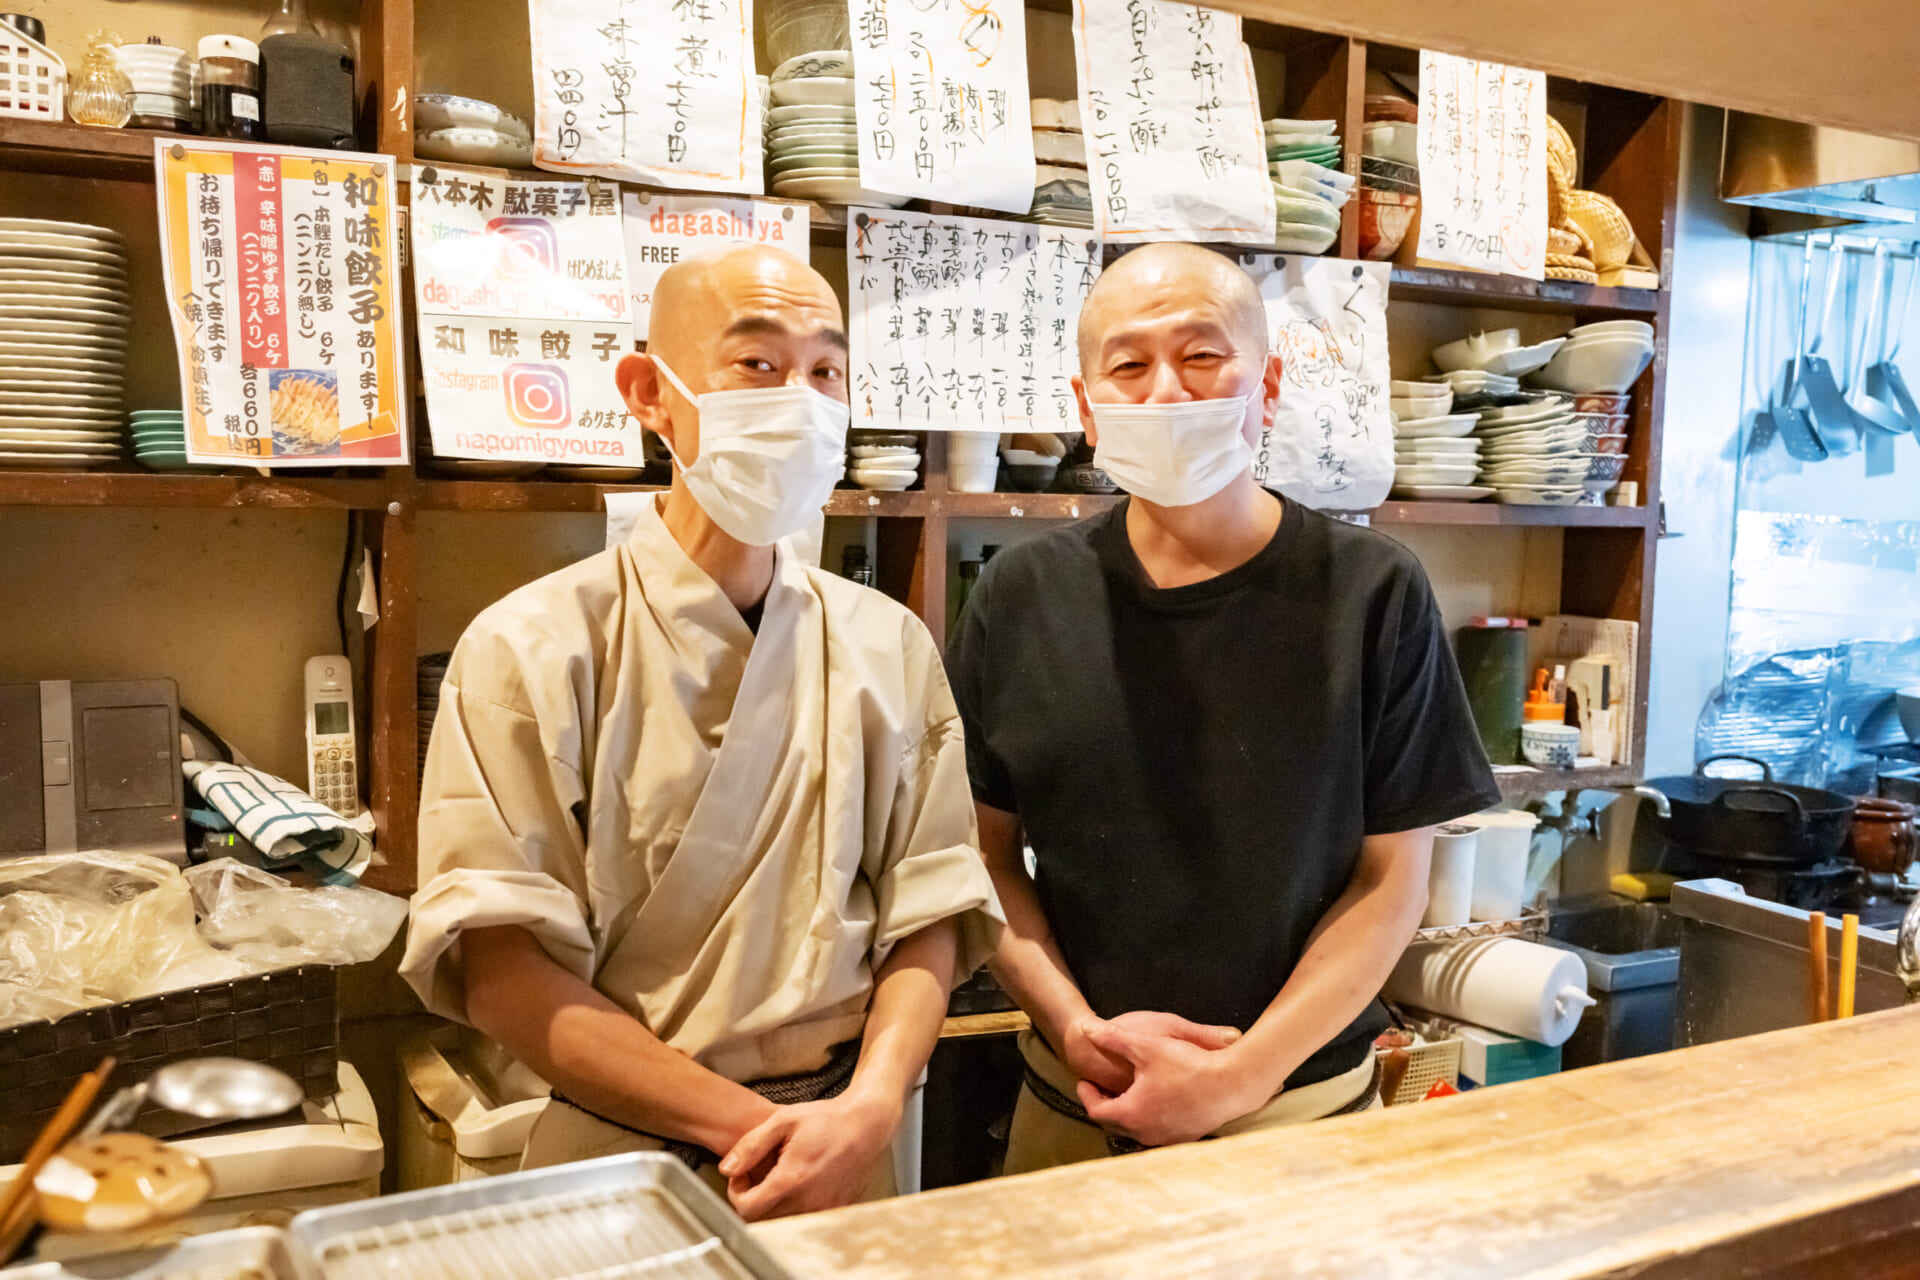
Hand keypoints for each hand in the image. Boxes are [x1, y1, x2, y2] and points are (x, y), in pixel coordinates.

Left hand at [719, 1090, 900, 1221]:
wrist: (866, 1125)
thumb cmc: (826, 1119)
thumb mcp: (783, 1121)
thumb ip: (751, 1145)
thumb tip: (727, 1168)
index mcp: (791, 1180)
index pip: (746, 1209)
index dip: (735, 1192)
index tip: (741, 1175)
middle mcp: (807, 1201)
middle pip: (761, 1219)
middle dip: (751, 1199)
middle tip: (756, 1175)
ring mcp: (822, 1209)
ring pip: (780, 1221)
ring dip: (771, 1204)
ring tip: (777, 1177)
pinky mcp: (833, 1210)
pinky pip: (802, 1218)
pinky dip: (792, 1206)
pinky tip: (797, 1183)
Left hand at [1074, 1019, 1268, 1148]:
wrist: (1233, 1084)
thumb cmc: (1189, 1064)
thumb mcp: (1147, 1045)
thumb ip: (1113, 1037)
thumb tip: (1084, 1028)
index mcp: (1132, 1113)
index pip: (1096, 1111)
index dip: (1087, 1094)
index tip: (1085, 1080)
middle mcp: (1146, 1133)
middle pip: (1114, 1124)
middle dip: (1104, 1104)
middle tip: (1099, 1088)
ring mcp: (1167, 1139)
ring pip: (1135, 1129)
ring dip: (1126, 1112)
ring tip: (1125, 1092)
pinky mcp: (1185, 1137)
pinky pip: (1156, 1131)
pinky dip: (1147, 1118)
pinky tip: (1153, 1100)